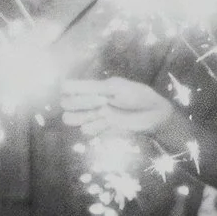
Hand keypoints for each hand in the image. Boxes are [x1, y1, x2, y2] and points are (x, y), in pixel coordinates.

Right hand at [57, 76, 175, 140]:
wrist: (153, 114)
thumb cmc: (137, 95)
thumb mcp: (115, 87)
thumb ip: (90, 87)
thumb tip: (63, 85)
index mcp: (92, 87)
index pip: (67, 88)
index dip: (73, 91)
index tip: (92, 93)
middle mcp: (88, 101)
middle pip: (66, 104)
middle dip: (81, 103)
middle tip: (103, 103)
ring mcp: (93, 115)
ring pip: (70, 119)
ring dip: (83, 117)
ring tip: (102, 115)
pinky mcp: (99, 128)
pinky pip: (85, 130)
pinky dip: (95, 127)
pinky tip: (108, 124)